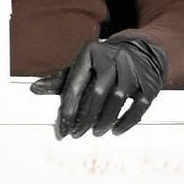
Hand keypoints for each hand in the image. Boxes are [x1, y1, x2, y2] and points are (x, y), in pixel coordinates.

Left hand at [35, 31, 168, 137]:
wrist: (144, 49)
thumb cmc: (106, 60)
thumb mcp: (84, 64)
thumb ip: (61, 79)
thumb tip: (35, 89)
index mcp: (90, 53)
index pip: (75, 84)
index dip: (67, 109)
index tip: (62, 128)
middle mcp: (112, 59)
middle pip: (96, 94)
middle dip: (84, 118)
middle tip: (77, 133)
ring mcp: (133, 71)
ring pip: (116, 100)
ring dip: (104, 121)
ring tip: (96, 132)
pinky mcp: (149, 83)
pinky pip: (138, 106)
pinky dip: (126, 121)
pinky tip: (116, 130)